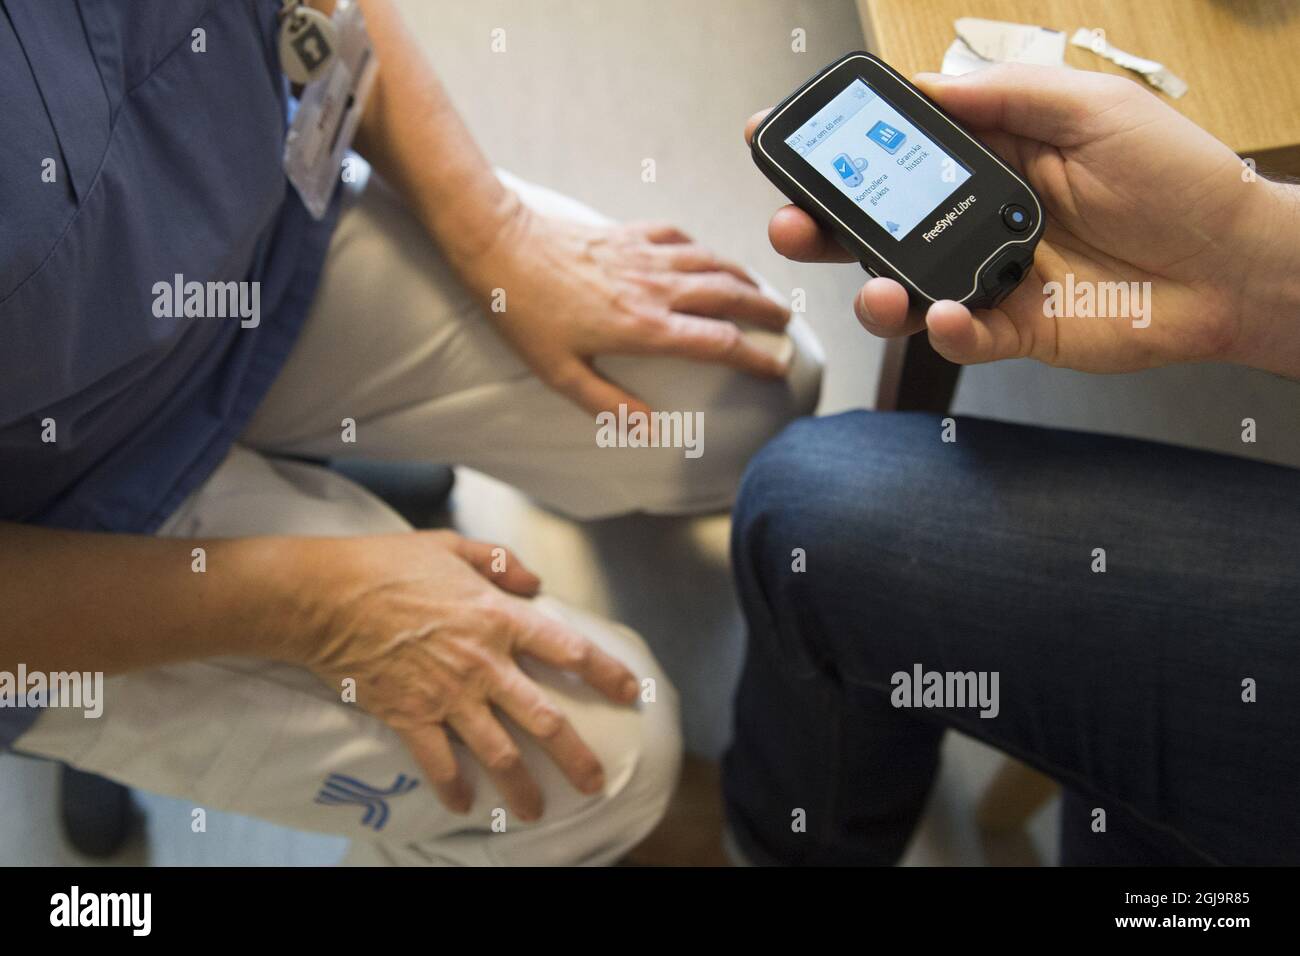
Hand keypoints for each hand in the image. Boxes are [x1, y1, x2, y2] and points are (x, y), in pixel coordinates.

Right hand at [285, 530, 639, 820]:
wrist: (324, 597)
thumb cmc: (387, 564)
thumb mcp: (452, 545)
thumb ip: (500, 563)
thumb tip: (535, 583)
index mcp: (498, 618)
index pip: (567, 650)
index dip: (605, 673)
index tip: (629, 692)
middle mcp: (482, 664)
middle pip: (543, 718)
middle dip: (574, 756)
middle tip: (595, 783)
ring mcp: (446, 695)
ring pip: (498, 752)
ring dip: (520, 787)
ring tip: (536, 812)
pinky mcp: (410, 716)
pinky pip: (440, 762)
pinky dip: (453, 787)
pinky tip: (466, 806)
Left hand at [456, 204, 791, 414]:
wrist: (498, 246)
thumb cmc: (523, 313)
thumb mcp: (560, 373)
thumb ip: (610, 404)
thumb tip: (650, 430)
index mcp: (645, 328)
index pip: (719, 342)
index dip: (756, 357)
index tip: (777, 367)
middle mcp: (655, 289)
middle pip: (729, 295)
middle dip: (765, 310)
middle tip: (786, 322)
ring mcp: (644, 256)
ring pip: (712, 261)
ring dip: (744, 276)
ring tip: (762, 290)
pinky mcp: (628, 233)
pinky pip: (679, 237)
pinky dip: (702, 248)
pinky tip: (706, 256)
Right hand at [749, 63, 1297, 373]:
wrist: (1234, 264)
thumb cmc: (1178, 176)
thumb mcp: (1092, 107)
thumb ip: (1006, 97)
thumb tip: (927, 87)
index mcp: (993, 156)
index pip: (899, 153)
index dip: (841, 151)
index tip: (784, 142)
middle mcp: (979, 217)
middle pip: (881, 226)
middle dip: (825, 227)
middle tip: (791, 224)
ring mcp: (991, 276)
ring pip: (907, 289)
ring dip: (875, 295)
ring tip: (876, 294)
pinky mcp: (1014, 329)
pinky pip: (961, 336)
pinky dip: (946, 331)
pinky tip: (948, 316)